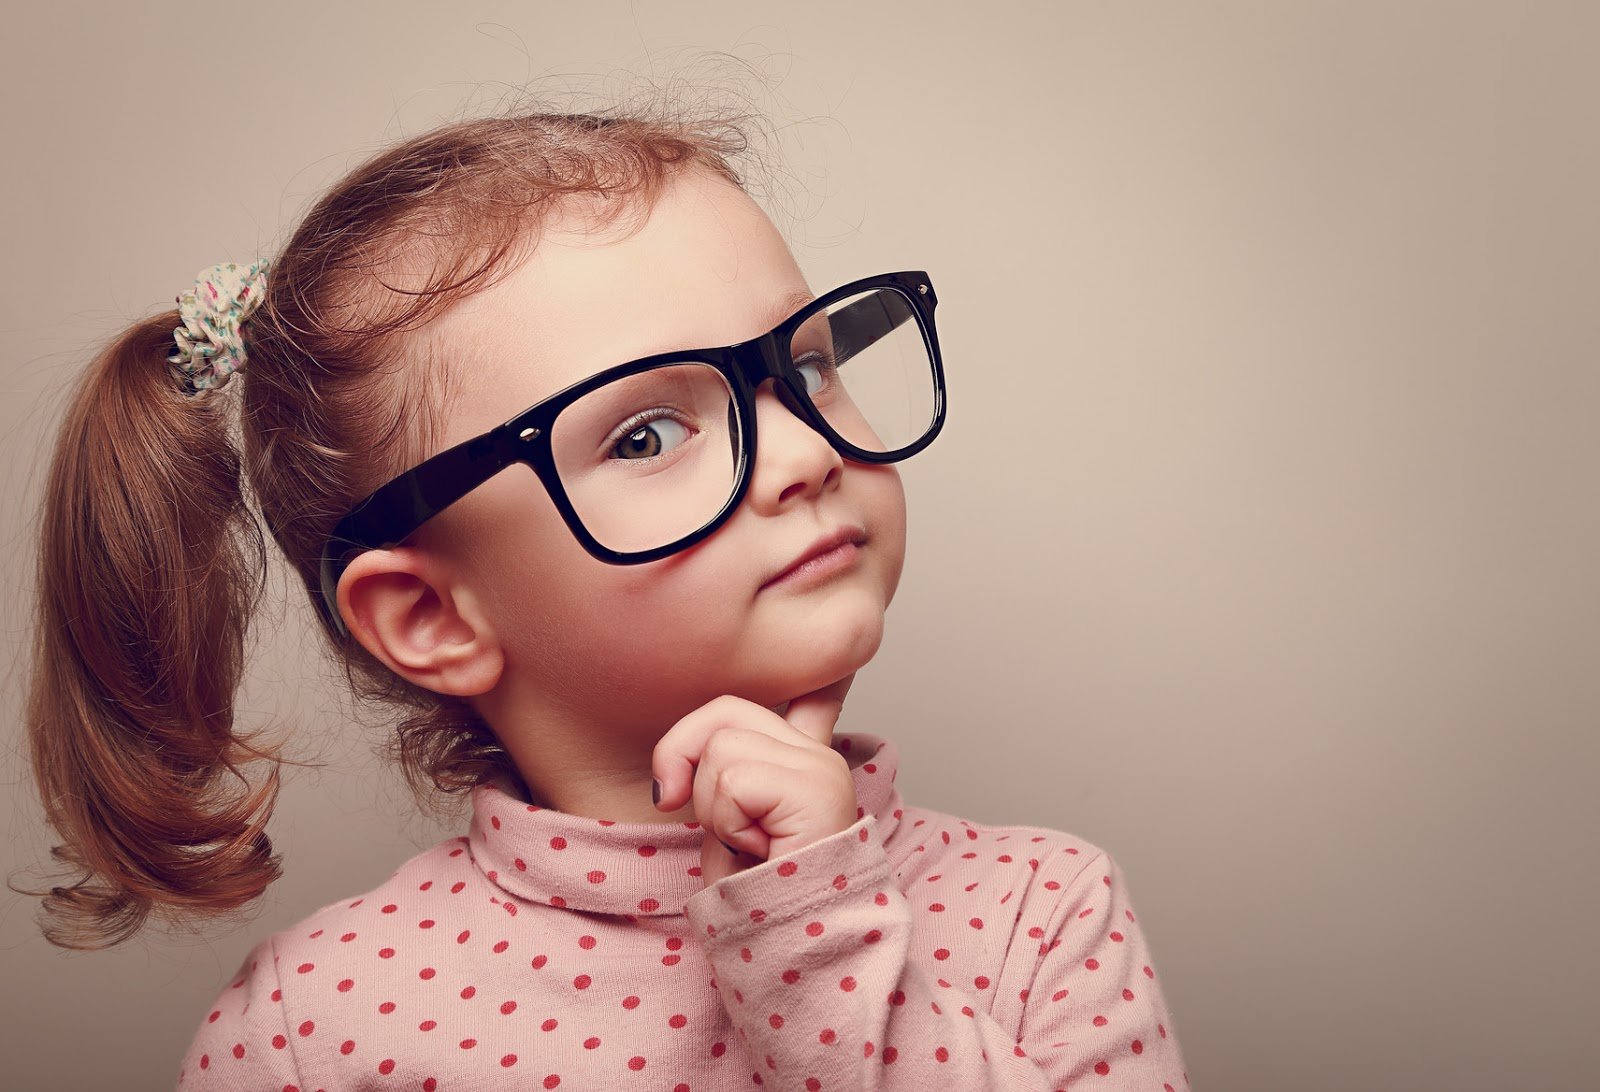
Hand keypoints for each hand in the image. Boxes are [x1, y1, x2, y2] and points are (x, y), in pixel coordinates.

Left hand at [652, 674, 858, 887]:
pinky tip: (758, 850)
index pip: (797, 690)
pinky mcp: (815, 786)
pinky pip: (733, 779)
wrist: (789, 948)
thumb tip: (674, 771)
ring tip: (746, 845)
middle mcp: (818, 753)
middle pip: (724, 710)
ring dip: (713, 810)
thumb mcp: (722, 822)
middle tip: (712, 821)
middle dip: (687, 761)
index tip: (783, 697)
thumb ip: (715, 777)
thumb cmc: (756, 896)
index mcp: (800, 759)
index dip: (784, 684)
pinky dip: (728, 822)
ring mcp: (820, 766)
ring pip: (721, 748)